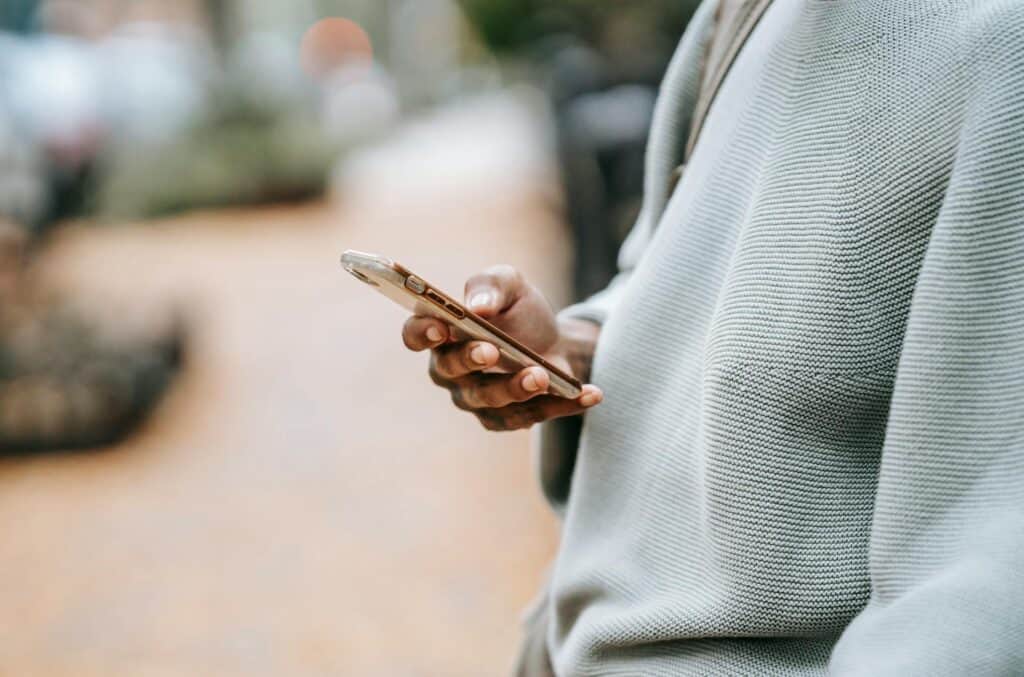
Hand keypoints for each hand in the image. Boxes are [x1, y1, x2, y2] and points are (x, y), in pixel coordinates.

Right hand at [401, 265, 602, 430]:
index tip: (441, 328)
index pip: (415, 335)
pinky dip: (561, 405)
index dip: (422, 333)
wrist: (551, 339)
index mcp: (441, 331)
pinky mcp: (507, 418)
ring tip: (541, 375)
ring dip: (515, 389)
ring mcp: (476, 398)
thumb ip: (491, 285)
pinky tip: (590, 394)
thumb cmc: (518, 310)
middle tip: (491, 351)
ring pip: (489, 401)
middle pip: (450, 371)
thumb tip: (479, 305)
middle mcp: (450, 370)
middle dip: (470, 361)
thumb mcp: (509, 283)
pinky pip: (530, 416)